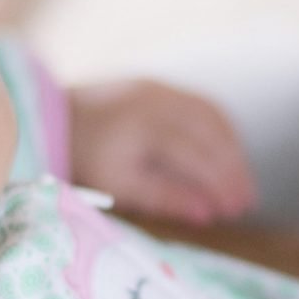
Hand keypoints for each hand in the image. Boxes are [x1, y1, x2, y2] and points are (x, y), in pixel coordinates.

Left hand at [66, 79, 257, 225]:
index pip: (197, 156)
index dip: (221, 183)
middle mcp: (157, 100)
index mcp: (144, 127)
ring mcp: (159, 87)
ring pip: (212, 116)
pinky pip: (201, 104)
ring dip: (233, 149)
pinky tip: (226, 153)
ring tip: (241, 181)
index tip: (236, 210)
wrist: (50, 116)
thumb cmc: (82, 158)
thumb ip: (164, 197)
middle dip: (234, 169)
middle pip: (211, 134)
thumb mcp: (118, 186)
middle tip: (247, 201)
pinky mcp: (158, 84)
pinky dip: (220, 130)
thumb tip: (208, 214)